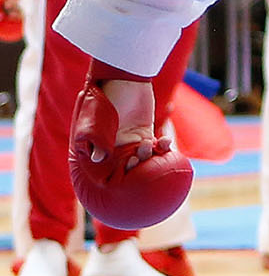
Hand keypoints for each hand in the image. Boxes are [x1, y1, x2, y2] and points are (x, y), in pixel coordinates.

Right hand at [69, 72, 193, 228]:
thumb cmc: (103, 99)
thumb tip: (99, 160)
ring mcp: (127, 143)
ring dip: (150, 160)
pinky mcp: (142, 133)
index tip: (117, 197)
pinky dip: (161, 148)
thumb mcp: (94, 120)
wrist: (119, 78)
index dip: (111, 188)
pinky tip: (166, 145)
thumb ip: (95, 140)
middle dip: (134, 176)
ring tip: (152, 148)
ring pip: (142, 162)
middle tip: (139, 166)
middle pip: (124, 174)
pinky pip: (154, 147)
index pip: (101, 177)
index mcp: (94, 153)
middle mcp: (111, 152)